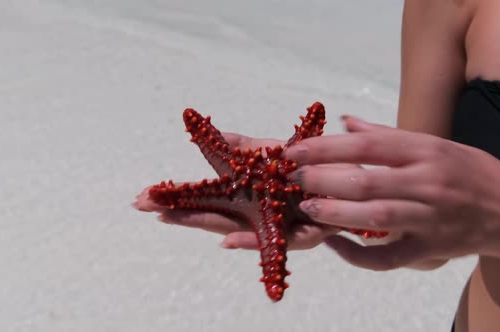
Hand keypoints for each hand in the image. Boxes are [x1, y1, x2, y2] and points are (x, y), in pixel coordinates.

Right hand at [134, 132, 340, 249]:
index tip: (146, 197)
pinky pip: (276, 241)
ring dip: (204, 225)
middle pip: (212, 217)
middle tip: (145, 206)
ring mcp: (279, 226)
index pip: (208, 200)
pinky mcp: (307, 233)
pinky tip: (226, 240)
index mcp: (249, 197)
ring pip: (236, 231)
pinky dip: (250, 242)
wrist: (354, 178)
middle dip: (178, 212)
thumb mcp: (271, 151)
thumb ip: (242, 145)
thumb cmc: (310, 167)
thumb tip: (209, 128)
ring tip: (172, 218)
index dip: (178, 199)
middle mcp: (258, 215)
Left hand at [284, 116, 499, 269]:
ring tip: (305, 208)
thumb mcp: (434, 142)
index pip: (369, 144)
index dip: (327, 147)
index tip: (295, 150)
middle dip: (323, 179)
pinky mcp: (431, 249)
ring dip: (335, 213)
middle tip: (293, 179)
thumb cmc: (468, 171)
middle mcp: (426, 182)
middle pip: (367, 180)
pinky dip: (359, 255)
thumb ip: (387, 135)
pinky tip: (335, 246)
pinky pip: (389, 257)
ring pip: (376, 217)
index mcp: (425, 151)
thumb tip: (345, 122)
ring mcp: (429, 218)